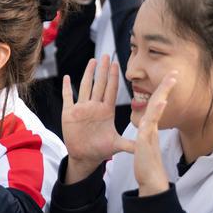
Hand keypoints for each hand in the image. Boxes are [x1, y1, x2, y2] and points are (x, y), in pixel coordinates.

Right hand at [61, 56, 135, 182]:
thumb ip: (130, 144)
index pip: (111, 90)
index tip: (116, 64)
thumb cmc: (101, 150)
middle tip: (106, 55)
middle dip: (103, 70)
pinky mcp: (69, 113)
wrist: (84, 157)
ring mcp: (81, 109)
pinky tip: (67, 77)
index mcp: (106, 111)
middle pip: (99, 84)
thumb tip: (145, 145)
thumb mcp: (117, 145)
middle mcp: (94, 107)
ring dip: (88, 74)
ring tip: (92, 61)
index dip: (113, 77)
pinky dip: (66, 88)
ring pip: (85, 87)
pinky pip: (67, 97)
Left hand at [133, 72, 176, 195]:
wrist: (151, 182)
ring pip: (157, 109)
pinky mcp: (147, 140)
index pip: (155, 105)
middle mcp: (152, 128)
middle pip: (159, 102)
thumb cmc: (148, 165)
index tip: (167, 79)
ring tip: (170, 79)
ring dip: (163, 93)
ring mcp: (150, 133)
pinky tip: (162, 101)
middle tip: (174, 72)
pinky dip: (157, 112)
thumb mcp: (146, 146)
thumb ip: (148, 135)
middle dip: (166, 87)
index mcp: (150, 127)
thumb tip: (149, 127)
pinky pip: (152, 123)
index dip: (161, 92)